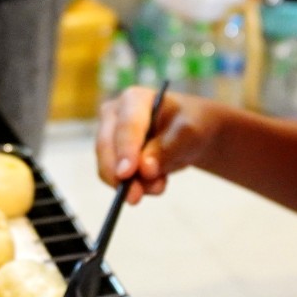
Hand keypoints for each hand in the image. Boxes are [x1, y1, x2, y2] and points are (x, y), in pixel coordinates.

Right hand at [95, 87, 218, 202]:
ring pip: (108, 166)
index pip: (126, 126)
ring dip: (132, 184)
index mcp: (134, 99)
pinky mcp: (111, 155)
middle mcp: (114, 114)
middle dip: (121, 175)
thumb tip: (144, 169)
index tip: (127, 174)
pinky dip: (133, 186)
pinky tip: (154, 184)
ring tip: (160, 186)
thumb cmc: (190, 125)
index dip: (125, 151)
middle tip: (135, 198)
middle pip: (107, 146)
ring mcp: (109, 135)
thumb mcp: (189, 134)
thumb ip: (167, 149)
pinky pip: (113, 177)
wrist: (189, 133)